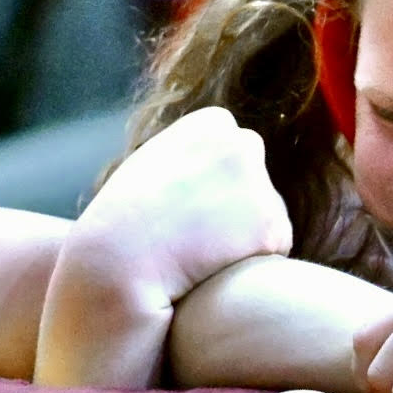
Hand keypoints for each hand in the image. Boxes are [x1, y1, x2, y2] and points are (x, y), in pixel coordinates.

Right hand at [72, 106, 292, 306]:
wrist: (117, 264)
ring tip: (197, 254)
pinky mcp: (273, 229)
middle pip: (256, 183)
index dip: (211, 189)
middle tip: (193, 237)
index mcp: (213, 123)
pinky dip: (252, 266)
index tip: (183, 209)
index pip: (234, 155)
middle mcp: (244, 145)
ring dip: (245, 241)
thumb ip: (192, 157)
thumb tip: (224, 157)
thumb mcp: (153, 166)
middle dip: (238, 210)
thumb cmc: (124, 222)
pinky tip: (214, 268)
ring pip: (268, 220)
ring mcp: (261, 185)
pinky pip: (274, 252)